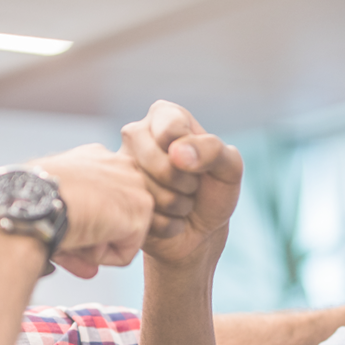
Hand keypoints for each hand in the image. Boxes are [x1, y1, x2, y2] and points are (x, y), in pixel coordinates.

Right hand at [31, 143, 153, 278]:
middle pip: (117, 218)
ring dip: (95, 245)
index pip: (106, 200)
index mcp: (97, 158)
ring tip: (71, 230)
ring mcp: (136, 185)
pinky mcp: (142, 209)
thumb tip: (92, 272)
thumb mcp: (55, 210)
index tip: (63, 224)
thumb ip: (80, 233)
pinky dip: (100, 256)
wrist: (32, 199)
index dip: (87, 223)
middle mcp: (121, 164)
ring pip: (122, 236)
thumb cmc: (29, 202)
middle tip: (65, 234)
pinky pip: (124, 253)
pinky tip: (81, 236)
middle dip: (94, 237)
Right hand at [118, 100, 243, 268]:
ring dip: (175, 205)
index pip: (171, 130)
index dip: (192, 154)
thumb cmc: (214, 190)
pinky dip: (165, 223)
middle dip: (184, 183)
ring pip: (148, 192)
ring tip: (180, 202)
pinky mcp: (115, 198)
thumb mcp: (230, 166)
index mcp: (163, 115)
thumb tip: (176, 153)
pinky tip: (166, 217)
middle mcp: (135, 134)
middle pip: (159, 163)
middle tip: (191, 186)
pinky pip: (142, 214)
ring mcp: (121, 167)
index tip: (199, 162)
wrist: (201, 229)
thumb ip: (212, 150)